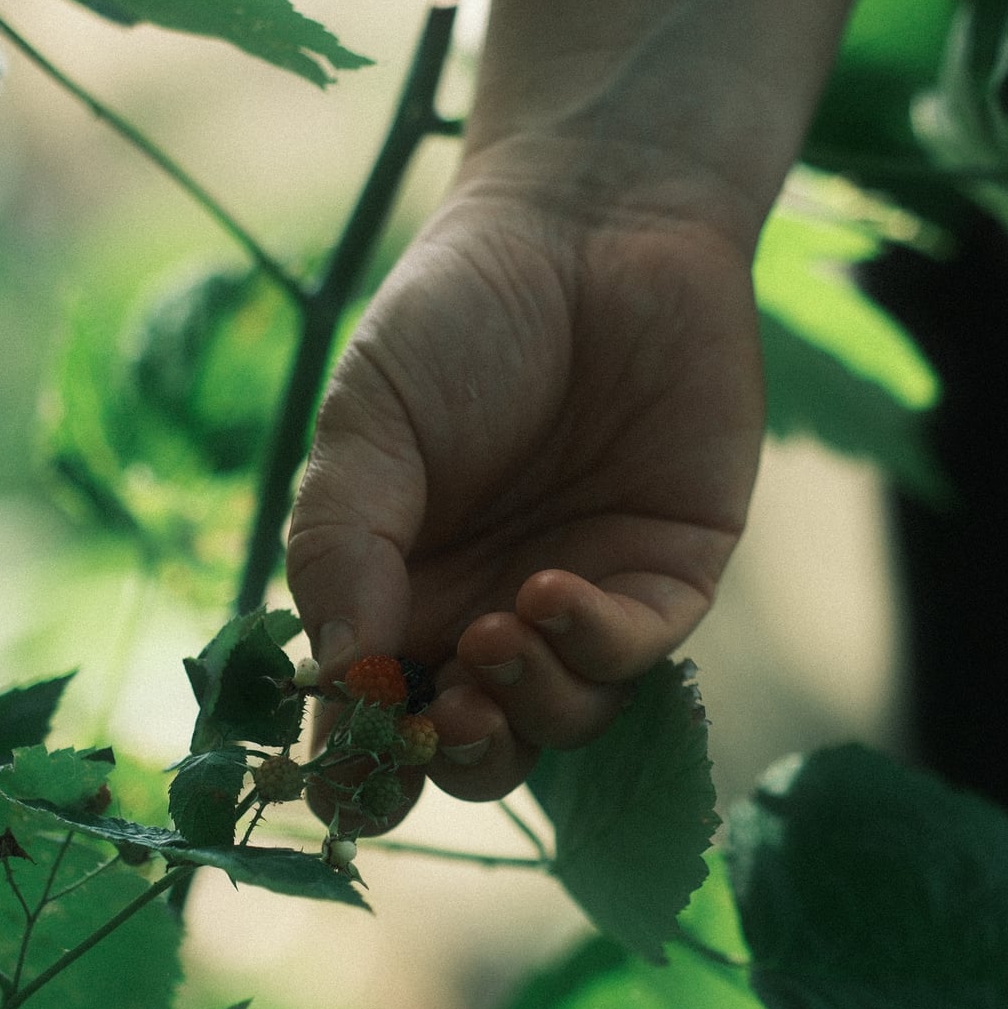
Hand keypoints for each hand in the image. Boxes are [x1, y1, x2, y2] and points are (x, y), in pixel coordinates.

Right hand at [286, 144, 763, 803]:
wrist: (591, 226)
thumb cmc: (459, 316)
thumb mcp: (369, 423)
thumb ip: (342, 543)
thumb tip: (337, 669)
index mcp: (402, 592)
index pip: (377, 714)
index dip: (360, 763)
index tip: (341, 781)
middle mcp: (490, 614)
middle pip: (473, 747)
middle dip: (454, 757)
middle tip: (437, 721)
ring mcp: (584, 601)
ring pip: (561, 720)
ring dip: (524, 707)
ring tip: (496, 640)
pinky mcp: (670, 575)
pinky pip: (638, 653)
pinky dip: (591, 646)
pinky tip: (550, 595)